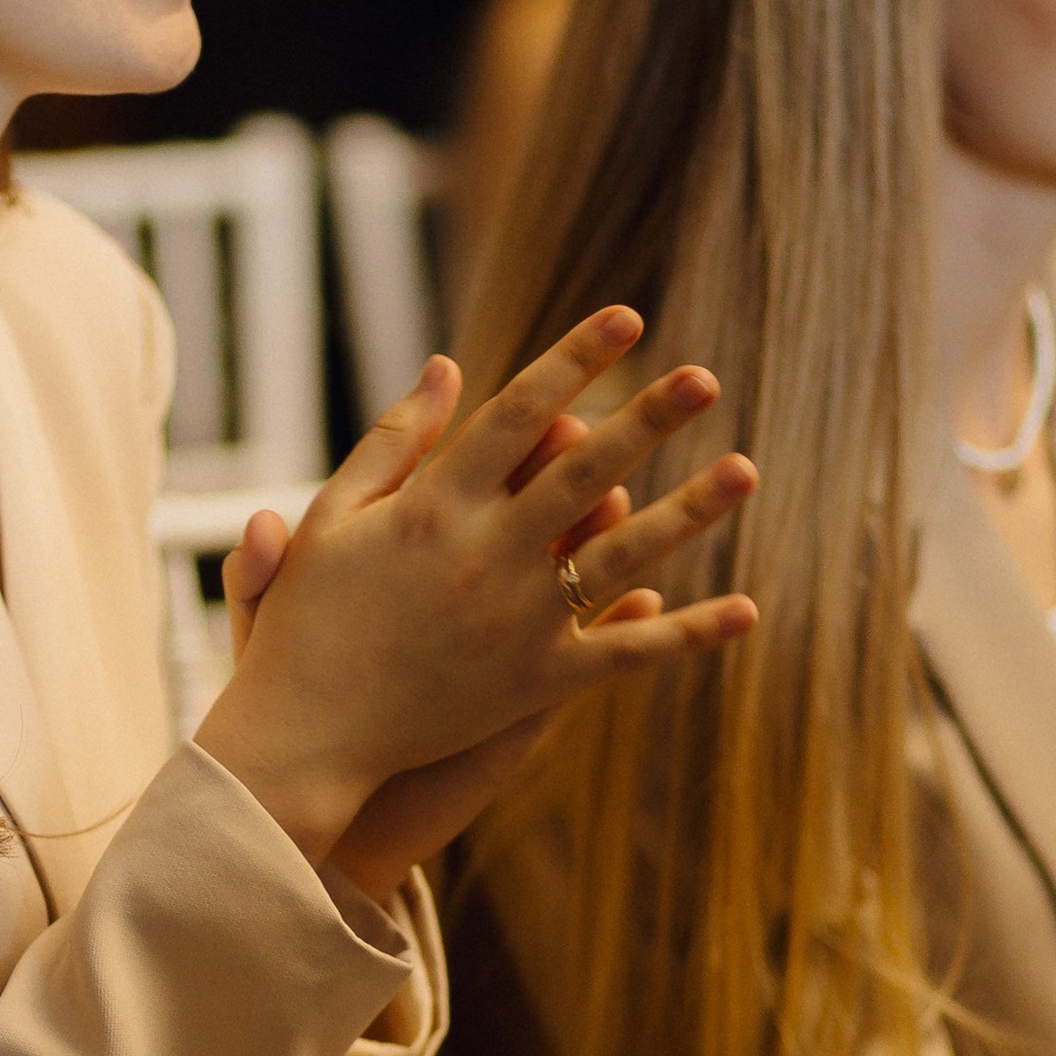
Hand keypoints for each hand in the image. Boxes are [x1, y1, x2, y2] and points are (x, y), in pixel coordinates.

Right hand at [197, 311, 755, 906]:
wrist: (306, 736)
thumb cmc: (311, 616)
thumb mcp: (335, 515)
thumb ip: (395, 438)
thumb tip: (450, 364)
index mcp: (432, 505)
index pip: (518, 414)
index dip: (574, 361)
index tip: (625, 319)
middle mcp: (484, 555)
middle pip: (583, 471)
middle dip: (647, 418)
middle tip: (704, 376)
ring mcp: (518, 621)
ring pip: (622, 555)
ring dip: (690, 511)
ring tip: (746, 468)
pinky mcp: (538, 684)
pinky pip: (627, 653)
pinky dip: (688, 634)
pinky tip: (748, 608)